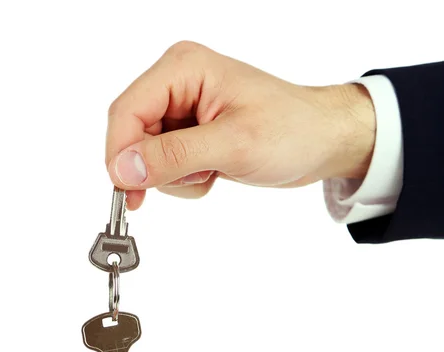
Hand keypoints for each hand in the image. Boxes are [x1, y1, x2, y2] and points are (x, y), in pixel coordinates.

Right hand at [106, 41, 375, 209]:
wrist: (322, 142)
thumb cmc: (292, 131)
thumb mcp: (233, 144)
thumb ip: (174, 155)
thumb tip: (123, 169)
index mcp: (182, 69)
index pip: (127, 112)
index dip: (121, 154)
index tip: (128, 191)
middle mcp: (177, 86)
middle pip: (133, 136)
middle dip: (157, 168)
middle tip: (196, 178)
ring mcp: (183, 112)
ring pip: (148, 157)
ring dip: (177, 177)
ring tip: (215, 170)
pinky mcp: (192, 136)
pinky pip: (168, 167)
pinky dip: (188, 180)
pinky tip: (216, 172)